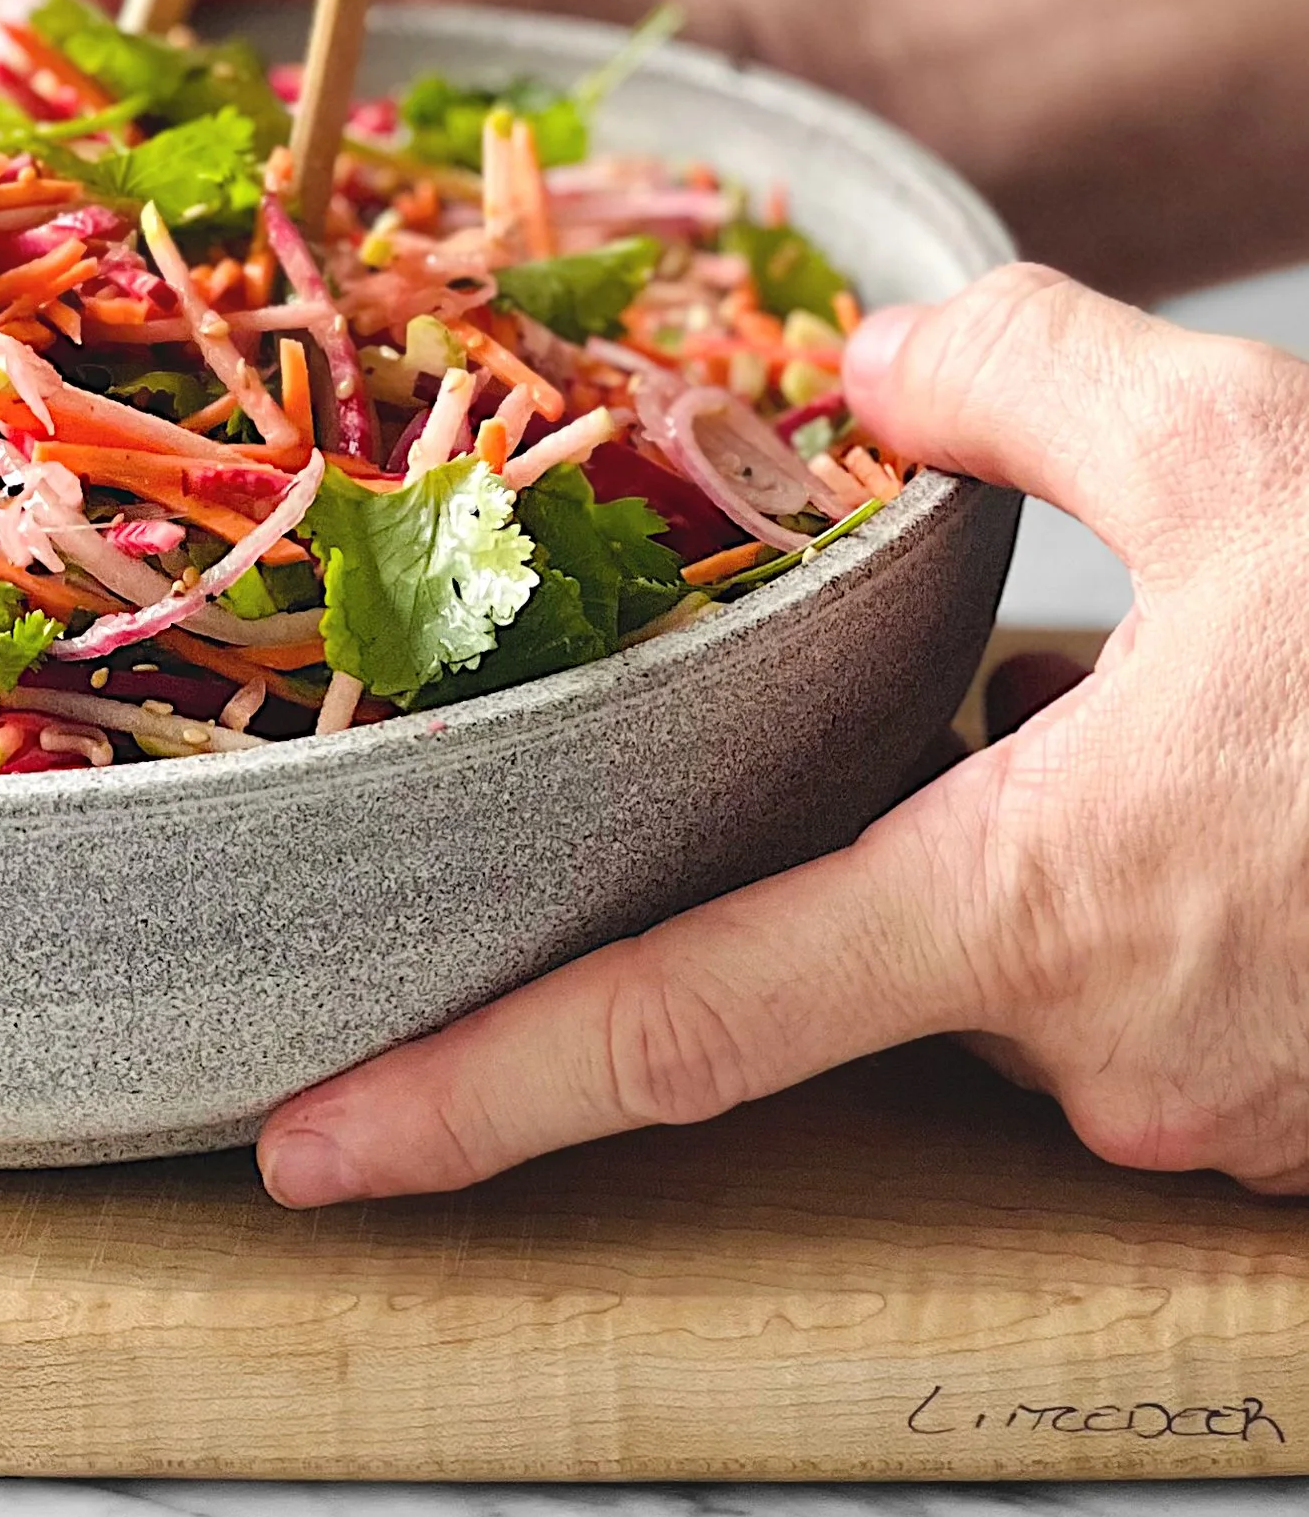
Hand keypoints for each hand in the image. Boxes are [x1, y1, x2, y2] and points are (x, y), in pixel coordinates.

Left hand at [257, 265, 1308, 1203]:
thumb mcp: (1244, 441)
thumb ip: (1017, 380)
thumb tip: (874, 365)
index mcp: (1033, 907)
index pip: (677, 1029)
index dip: (469, 1094)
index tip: (305, 1151)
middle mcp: (1107, 1058)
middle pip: (889, 941)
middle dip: (910, 818)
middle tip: (1047, 683)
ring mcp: (1234, 1116)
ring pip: (1043, 958)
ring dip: (1068, 835)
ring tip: (1221, 709)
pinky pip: (1173, 987)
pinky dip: (1179, 881)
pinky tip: (1277, 774)